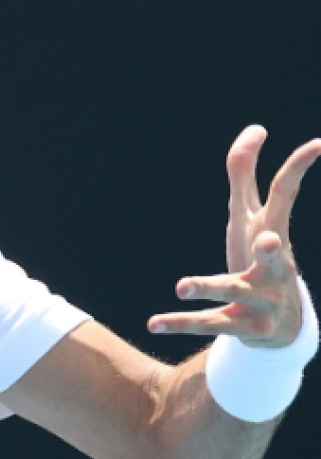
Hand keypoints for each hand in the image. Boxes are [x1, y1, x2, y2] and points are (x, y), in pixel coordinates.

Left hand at [149, 125, 320, 347]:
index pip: (286, 197)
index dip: (298, 168)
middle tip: (268, 240)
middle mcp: (272, 266)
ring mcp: (260, 298)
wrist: (282, 330)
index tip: (317, 144)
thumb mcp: (252, 218)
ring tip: (181, 284)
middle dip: (271, 247)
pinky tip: (153, 323)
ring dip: (208, 285)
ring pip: (233, 291)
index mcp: (272, 234)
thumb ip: (245, 174)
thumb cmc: (261, 260)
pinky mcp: (243, 326)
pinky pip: (208, 324)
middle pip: (274, 253)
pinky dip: (180, 322)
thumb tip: (255, 128)